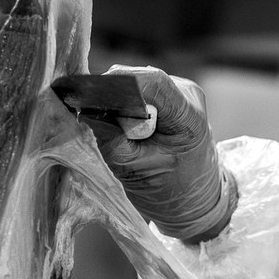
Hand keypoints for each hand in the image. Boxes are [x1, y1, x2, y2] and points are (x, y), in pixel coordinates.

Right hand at [93, 66, 236, 242]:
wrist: (194, 199)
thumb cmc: (167, 191)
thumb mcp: (132, 170)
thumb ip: (109, 139)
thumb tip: (84, 110)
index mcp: (188, 118)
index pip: (151, 83)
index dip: (115, 85)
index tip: (86, 99)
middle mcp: (188, 95)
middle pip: (139, 79)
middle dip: (114, 98)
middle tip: (100, 123)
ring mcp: (183, 91)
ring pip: (136, 82)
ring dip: (121, 103)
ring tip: (123, 132)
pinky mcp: (173, 93)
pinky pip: (140, 89)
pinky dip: (128, 105)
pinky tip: (132, 126)